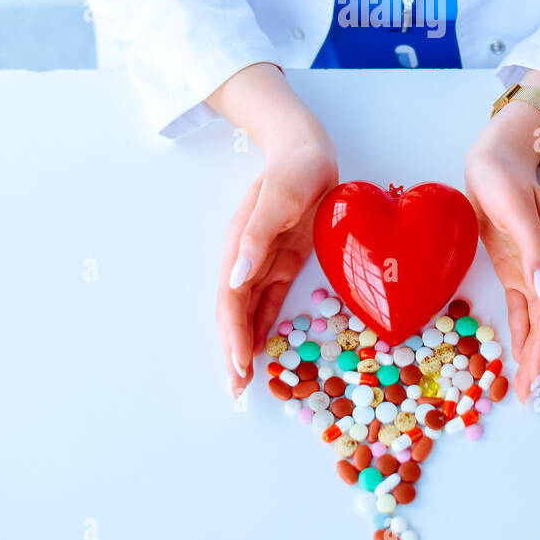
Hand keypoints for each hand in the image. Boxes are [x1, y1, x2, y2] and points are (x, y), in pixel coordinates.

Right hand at [217, 130, 338, 398]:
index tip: (239, 365)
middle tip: (236, 391)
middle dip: (232, 351)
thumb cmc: (295, 167)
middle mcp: (246, 257)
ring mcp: (264, 259)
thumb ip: (256, 235)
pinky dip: (263, 325)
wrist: (309, 149)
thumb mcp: (279, 196)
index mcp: (240, 244)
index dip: (232, 335)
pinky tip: (262, 348)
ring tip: (243, 381)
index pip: (230, 299)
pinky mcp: (284, 260)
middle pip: (233, 312)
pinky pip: (268, 299)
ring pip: (248, 311)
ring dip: (244, 344)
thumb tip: (235, 278)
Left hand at [464, 101, 539, 401]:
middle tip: (527, 394)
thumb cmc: (504, 177)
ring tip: (524, 385)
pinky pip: (521, 309)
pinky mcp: (515, 268)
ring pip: (537, 321)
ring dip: (532, 352)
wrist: (495, 157)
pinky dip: (520, 333)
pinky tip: (516, 355)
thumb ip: (533, 248)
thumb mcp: (516, 207)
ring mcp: (532, 270)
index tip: (535, 375)